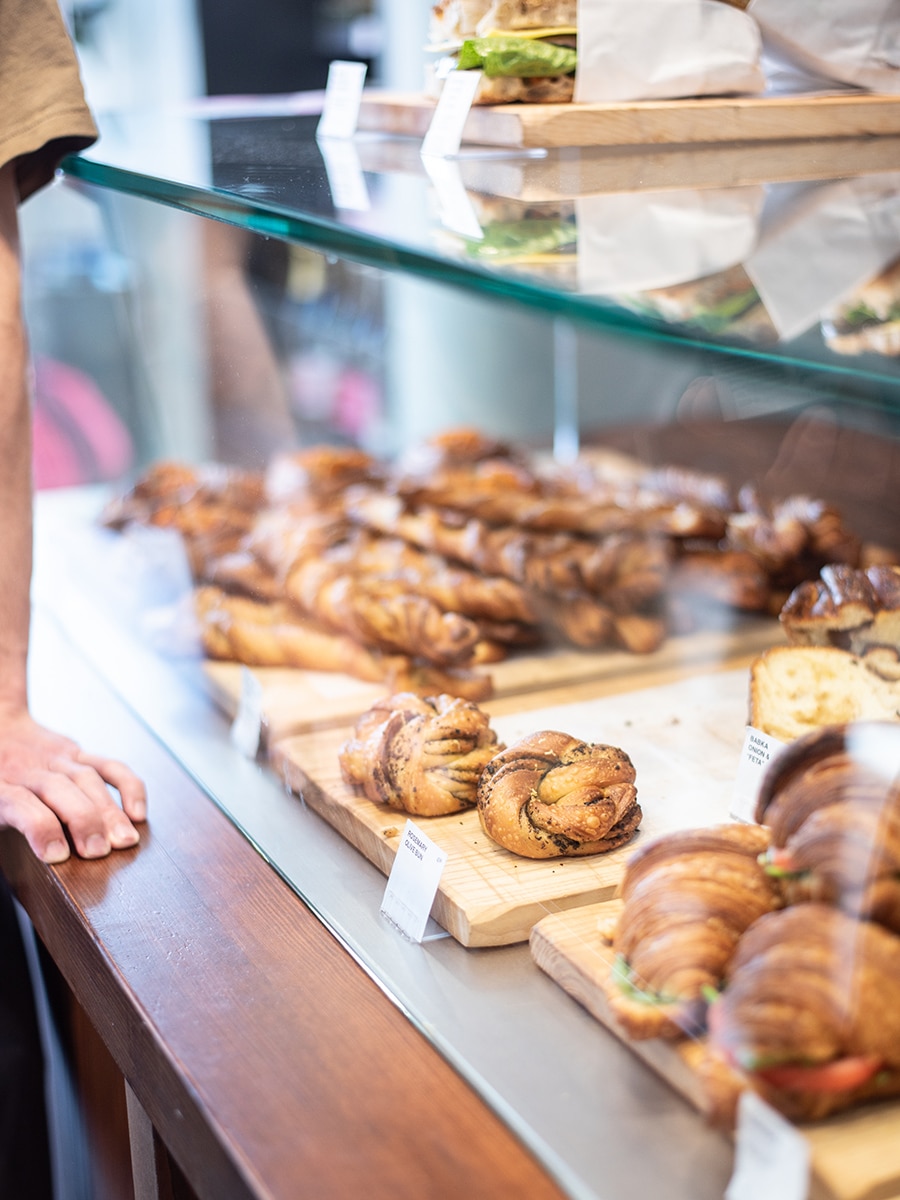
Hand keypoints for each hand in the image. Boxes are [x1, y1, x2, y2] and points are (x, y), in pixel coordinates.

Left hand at [0, 711, 146, 862]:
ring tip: (125, 840)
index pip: (19, 804)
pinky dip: (129, 787)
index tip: (58, 855)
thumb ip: (2, 815)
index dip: (40, 828)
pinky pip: (110, 765)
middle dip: (83, 820)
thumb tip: (35, 847)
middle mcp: (29, 769)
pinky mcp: (79, 753)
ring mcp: (57, 758)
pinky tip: (138, 813)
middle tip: (99, 851)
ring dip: (110, 811)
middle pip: (60, 790)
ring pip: (88, 779)